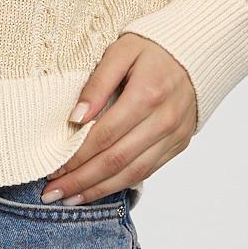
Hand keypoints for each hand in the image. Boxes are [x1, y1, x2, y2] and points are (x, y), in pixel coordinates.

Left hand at [42, 33, 198, 203]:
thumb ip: (97, 84)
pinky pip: (147, 171)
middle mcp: (164, 120)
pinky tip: (98, 189)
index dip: (76, 155)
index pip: (104, 135)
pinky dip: (120, 185)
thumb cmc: (151, 49)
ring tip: (70, 199)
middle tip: (51, 193)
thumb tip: (75, 118)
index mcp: (148, 94)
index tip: (52, 168)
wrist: (196, 54)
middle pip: (116, 160)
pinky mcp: (178, 145)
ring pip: (132, 173)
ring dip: (98, 190)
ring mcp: (174, 136)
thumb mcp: (121, 52)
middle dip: (80, 180)